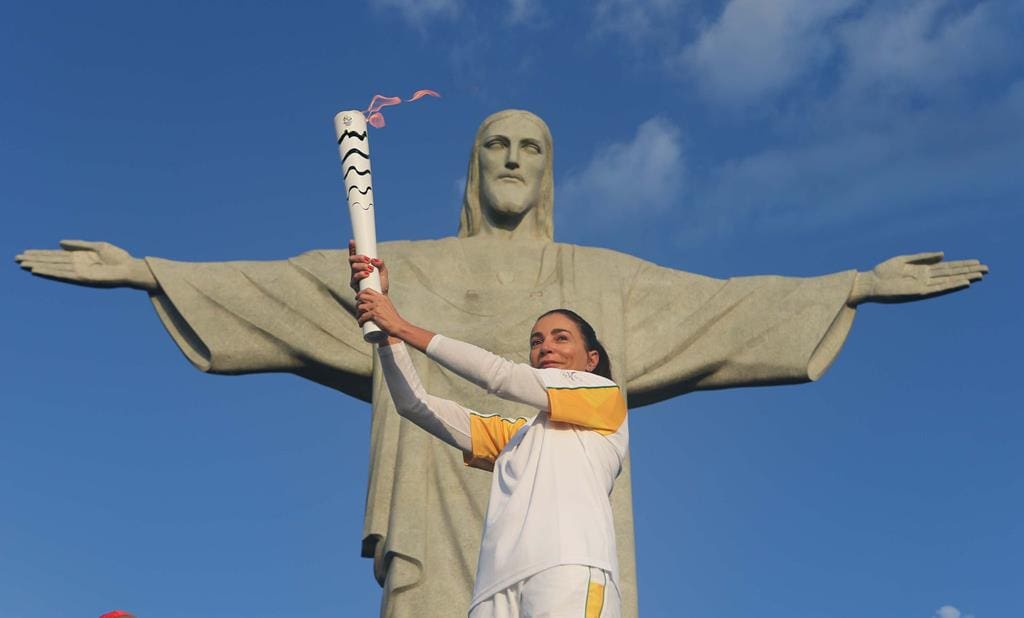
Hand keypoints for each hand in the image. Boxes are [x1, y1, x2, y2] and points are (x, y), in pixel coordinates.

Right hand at [15, 240, 158, 290]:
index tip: (25, 252)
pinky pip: (63, 275)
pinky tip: (38, 270)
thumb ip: (79, 245)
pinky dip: (50, 272)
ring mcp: (78, 273)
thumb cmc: (119, 258)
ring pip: (54, 269)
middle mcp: (77, 266)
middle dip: (34, 260)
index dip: (40, 254)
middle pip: (51, 262)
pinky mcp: (82, 278)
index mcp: (79, 258)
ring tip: (22, 264)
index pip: (55, 256)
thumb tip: (59, 243)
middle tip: (16, 258)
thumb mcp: (97, 247)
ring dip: (38, 266)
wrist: (131, 268)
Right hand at [348, 239, 388, 294]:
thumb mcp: (383, 272)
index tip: (353, 241)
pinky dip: (360, 274)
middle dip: (359, 257)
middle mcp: (356, 271)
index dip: (353, 248)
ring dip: (362, 266)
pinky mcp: (354, 285)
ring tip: (370, 269)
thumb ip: (381, 264)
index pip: (355, 255)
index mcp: (361, 265)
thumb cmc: (381, 285)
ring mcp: (354, 277)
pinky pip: (354, 277)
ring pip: (353, 267)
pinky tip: (367, 274)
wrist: (380, 297)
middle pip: (352, 259)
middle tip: (368, 259)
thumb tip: (375, 259)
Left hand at [356, 288, 406, 335]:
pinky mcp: (374, 314)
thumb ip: (381, 304)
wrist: (398, 325)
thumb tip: (373, 305)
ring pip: (361, 307)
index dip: (361, 293)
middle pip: (362, 297)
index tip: (357, 297)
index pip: (368, 290)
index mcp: (382, 297)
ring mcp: (376, 306)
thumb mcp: (388, 307)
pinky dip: (360, 321)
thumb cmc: (393, 318)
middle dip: (357, 302)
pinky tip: (360, 323)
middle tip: (357, 309)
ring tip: (359, 318)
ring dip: (357, 313)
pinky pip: (363, 316)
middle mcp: (379, 300)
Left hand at [849, 252, 988, 304]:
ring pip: (949, 281)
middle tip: (986, 269)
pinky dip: (951, 285)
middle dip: (968, 271)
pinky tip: (963, 282)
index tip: (977, 262)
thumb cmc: (883, 271)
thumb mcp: (904, 260)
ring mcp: (924, 286)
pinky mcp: (918, 292)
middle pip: (951, 274)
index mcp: (923, 270)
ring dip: (964, 278)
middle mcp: (926, 279)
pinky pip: (938, 289)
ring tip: (980, 275)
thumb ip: (923, 257)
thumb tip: (943, 254)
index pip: (947, 267)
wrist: (869, 283)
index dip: (962, 265)